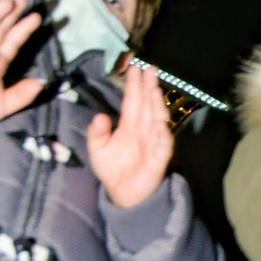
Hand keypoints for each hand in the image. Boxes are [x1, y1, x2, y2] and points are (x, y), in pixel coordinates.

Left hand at [88, 64, 173, 207]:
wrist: (123, 194)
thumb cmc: (112, 168)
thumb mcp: (97, 150)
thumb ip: (96, 133)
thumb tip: (99, 116)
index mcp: (128, 124)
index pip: (132, 100)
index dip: (133, 84)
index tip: (134, 66)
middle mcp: (142, 128)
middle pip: (146, 103)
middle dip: (148, 85)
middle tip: (149, 67)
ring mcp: (153, 140)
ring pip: (156, 118)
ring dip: (156, 104)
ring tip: (153, 89)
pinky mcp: (159, 156)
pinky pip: (163, 142)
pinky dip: (163, 133)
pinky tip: (160, 122)